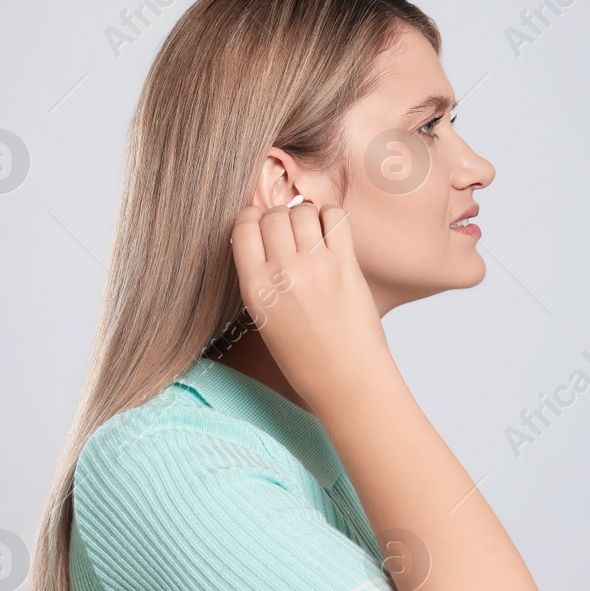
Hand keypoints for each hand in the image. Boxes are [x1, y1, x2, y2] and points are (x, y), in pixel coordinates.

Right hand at [230, 201, 389, 407]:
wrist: (346, 379)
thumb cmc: (307, 357)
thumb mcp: (265, 318)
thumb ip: (262, 278)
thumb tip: (266, 238)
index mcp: (254, 288)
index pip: (243, 228)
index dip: (253, 219)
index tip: (262, 224)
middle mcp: (281, 273)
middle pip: (273, 215)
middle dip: (280, 217)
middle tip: (291, 232)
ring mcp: (314, 266)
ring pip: (302, 211)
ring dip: (306, 215)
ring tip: (313, 232)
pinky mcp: (345, 265)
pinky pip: (335, 217)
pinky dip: (331, 216)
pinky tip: (331, 232)